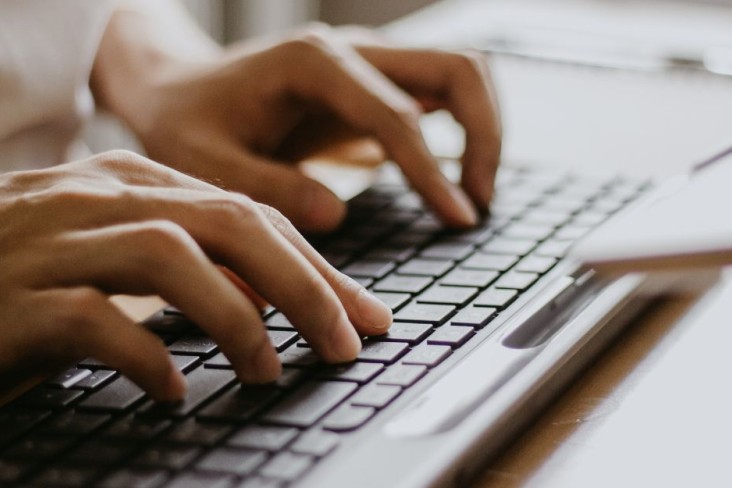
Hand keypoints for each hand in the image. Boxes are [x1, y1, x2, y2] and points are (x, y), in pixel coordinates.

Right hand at [0, 151, 390, 400]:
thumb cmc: (29, 275)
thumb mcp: (117, 253)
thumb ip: (189, 261)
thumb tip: (272, 299)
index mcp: (130, 180)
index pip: (248, 213)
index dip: (316, 265)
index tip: (362, 315)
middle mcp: (96, 197)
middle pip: (227, 223)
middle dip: (303, 284)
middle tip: (345, 343)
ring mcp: (51, 242)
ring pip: (170, 256)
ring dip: (236, 318)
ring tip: (269, 371)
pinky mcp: (12, 298)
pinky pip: (93, 319)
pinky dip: (147, 356)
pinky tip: (174, 392)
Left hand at [94, 19, 500, 231]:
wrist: (177, 90)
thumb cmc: (186, 125)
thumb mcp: (205, 162)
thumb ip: (268, 187)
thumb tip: (337, 214)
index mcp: (312, 63)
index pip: (398, 114)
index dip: (432, 171)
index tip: (457, 219)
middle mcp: (352, 52)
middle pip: (458, 68)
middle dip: (485, 135)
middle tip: (476, 205)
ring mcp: (368, 64)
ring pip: (461, 73)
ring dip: (484, 130)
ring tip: (472, 196)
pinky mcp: (373, 86)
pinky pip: (440, 96)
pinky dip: (462, 132)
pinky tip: (449, 182)